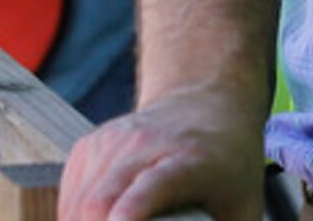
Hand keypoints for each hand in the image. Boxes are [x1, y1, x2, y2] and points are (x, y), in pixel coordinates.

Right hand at [60, 82, 268, 220]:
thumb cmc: (228, 164)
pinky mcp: (90, 145)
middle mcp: (145, 144)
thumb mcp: (243, 206)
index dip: (130, 214)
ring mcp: (112, 141)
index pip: (151, 186)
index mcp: (189, 160)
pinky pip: (70, 196)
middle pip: (100, 202)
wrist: (206, 102)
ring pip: (77, 204)